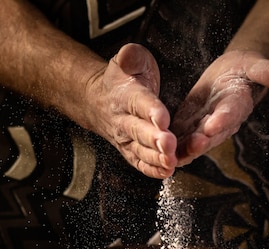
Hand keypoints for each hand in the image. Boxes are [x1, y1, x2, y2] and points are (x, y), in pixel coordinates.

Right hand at [88, 43, 177, 178]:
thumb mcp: (127, 60)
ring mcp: (126, 138)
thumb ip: (130, 57)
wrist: (98, 101)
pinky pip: (139, 162)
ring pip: (140, 150)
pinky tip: (166, 172)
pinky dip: (152, 170)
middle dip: (154, 139)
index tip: (163, 117)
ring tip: (170, 162)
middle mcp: (124, 120)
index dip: (151, 110)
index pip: (139, 102)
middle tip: (169, 144)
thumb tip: (129, 56)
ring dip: (155, 158)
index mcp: (126, 95)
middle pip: (139, 131)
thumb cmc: (121, 80)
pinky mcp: (130, 151)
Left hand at [171, 50, 268, 165]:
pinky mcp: (188, 125)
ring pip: (193, 141)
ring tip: (173, 155)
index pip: (231, 114)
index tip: (213, 124)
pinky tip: (158, 152)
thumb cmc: (245, 70)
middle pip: (211, 134)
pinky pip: (179, 138)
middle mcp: (220, 121)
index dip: (222, 119)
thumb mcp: (257, 66)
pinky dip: (170, 146)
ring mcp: (204, 126)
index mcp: (237, 105)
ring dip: (184, 149)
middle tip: (192, 144)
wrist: (232, 76)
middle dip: (201, 141)